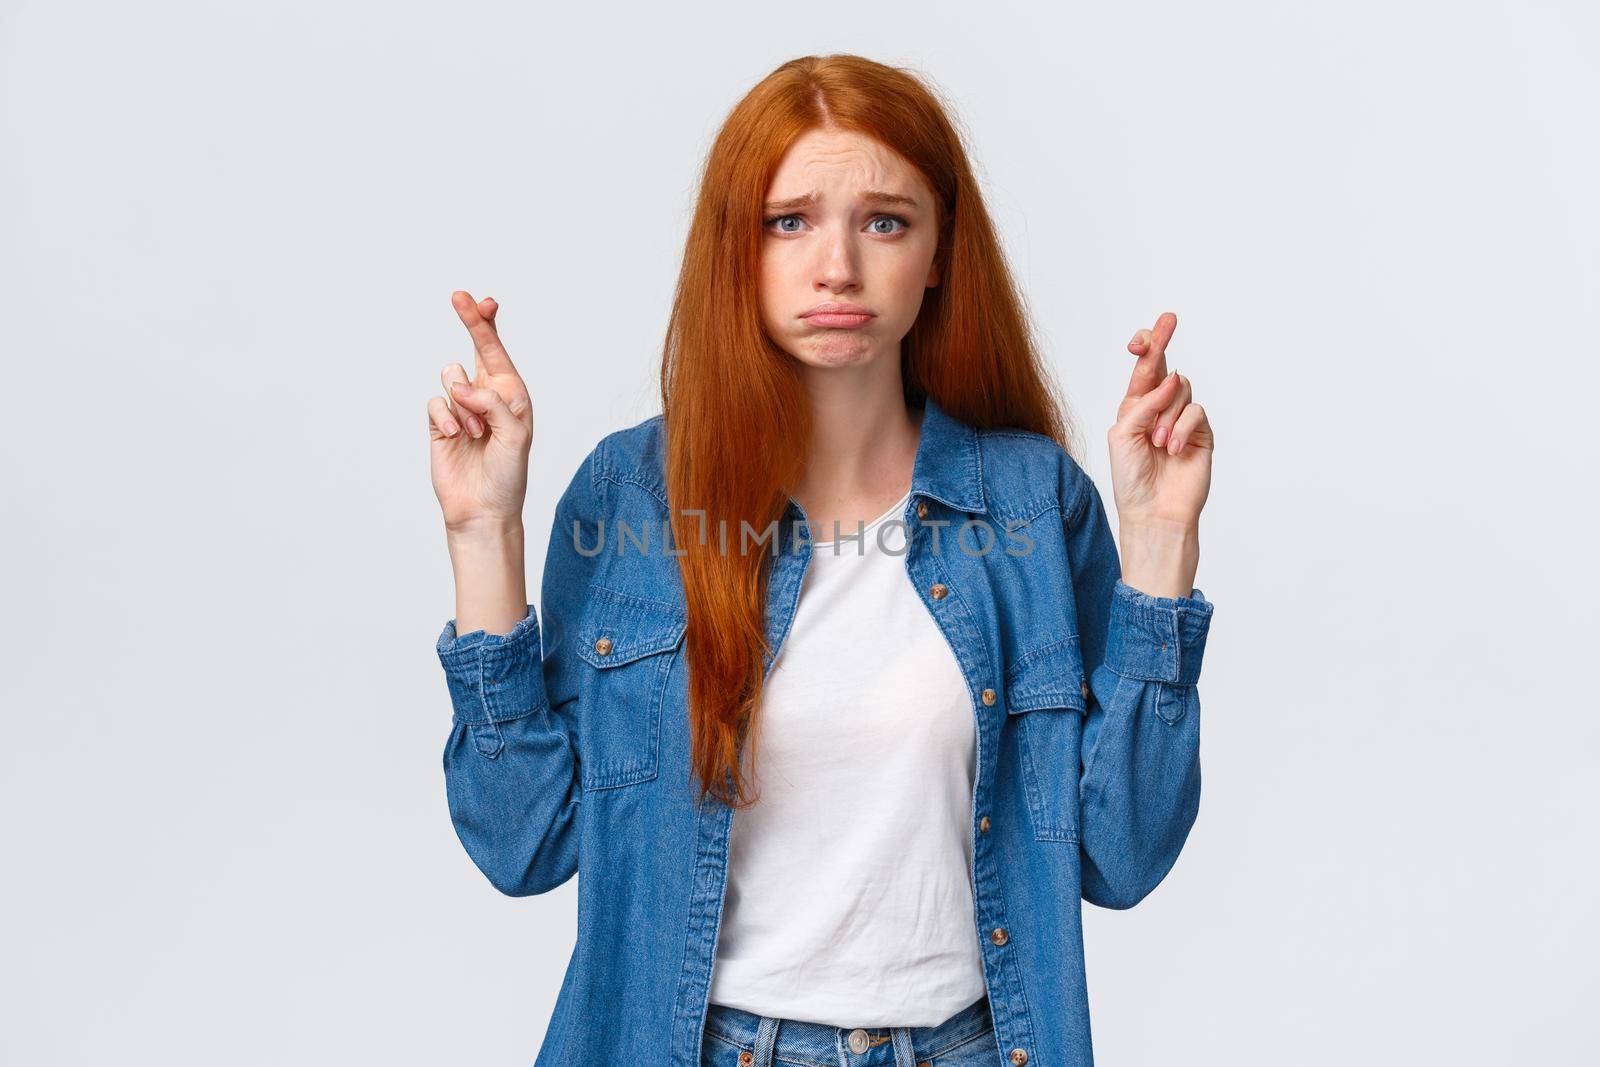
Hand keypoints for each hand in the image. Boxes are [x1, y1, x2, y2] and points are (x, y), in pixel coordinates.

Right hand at [427, 291, 532, 533]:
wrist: (483, 508)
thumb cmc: (508, 474)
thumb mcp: (515, 436)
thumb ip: (493, 404)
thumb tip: (461, 386)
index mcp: (512, 394)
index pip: (498, 352)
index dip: (489, 324)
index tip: (483, 301)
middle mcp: (487, 395)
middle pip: (474, 349)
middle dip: (470, 322)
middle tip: (459, 296)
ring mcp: (461, 408)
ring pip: (451, 377)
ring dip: (463, 404)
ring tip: (475, 433)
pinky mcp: (439, 423)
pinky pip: (435, 402)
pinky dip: (445, 418)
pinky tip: (455, 438)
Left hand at [1108, 310, 1213, 534]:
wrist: (1153, 512)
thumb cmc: (1131, 479)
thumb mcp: (1123, 436)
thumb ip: (1142, 404)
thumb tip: (1170, 377)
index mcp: (1135, 408)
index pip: (1143, 369)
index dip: (1146, 347)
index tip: (1142, 336)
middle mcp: (1159, 409)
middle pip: (1165, 366)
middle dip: (1163, 341)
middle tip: (1168, 318)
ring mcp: (1182, 420)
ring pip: (1181, 391)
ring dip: (1166, 415)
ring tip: (1158, 444)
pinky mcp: (1202, 433)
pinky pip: (1196, 412)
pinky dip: (1181, 428)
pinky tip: (1172, 450)